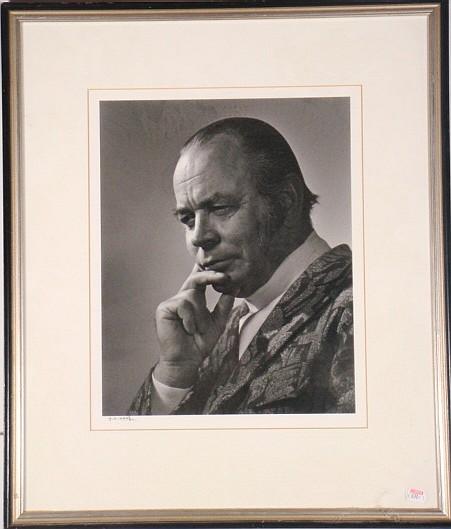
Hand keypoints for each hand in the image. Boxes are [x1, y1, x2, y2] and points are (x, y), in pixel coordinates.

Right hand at [154, 265, 234, 387]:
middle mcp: (182, 297)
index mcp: (193, 299)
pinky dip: (189, 319)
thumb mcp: (218, 321)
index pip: (200, 279)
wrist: (187, 361)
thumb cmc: (200, 342)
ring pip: (192, 296)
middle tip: (225, 277)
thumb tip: (234, 286)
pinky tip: (187, 329)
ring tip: (196, 330)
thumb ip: (224, 304)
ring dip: (199, 316)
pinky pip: (183, 305)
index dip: (208, 269)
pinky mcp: (163, 308)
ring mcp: (171, 302)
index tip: (218, 260)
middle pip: (195, 278)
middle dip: (211, 276)